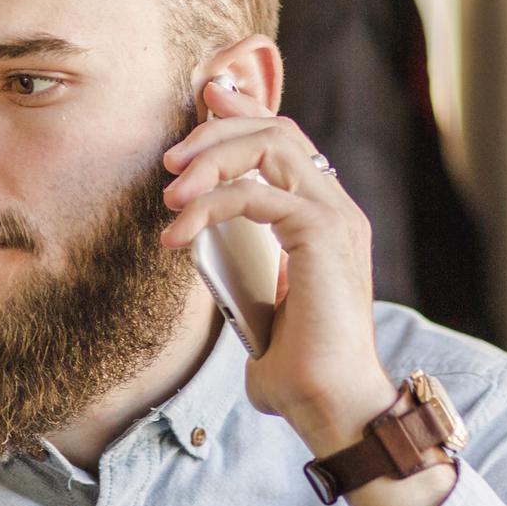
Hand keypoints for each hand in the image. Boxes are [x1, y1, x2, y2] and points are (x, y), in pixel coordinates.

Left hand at [160, 79, 395, 451]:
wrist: (332, 405)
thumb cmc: (297, 367)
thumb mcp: (259, 302)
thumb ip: (241, 269)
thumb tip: (203, 258)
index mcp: (326, 217)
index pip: (286, 140)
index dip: (244, 110)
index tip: (204, 100)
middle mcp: (337, 208)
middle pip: (276, 129)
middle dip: (216, 130)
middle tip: (170, 161)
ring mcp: (335, 218)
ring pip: (268, 146)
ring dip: (210, 160)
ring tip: (170, 197)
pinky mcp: (321, 235)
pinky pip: (254, 195)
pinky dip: (209, 207)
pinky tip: (178, 235)